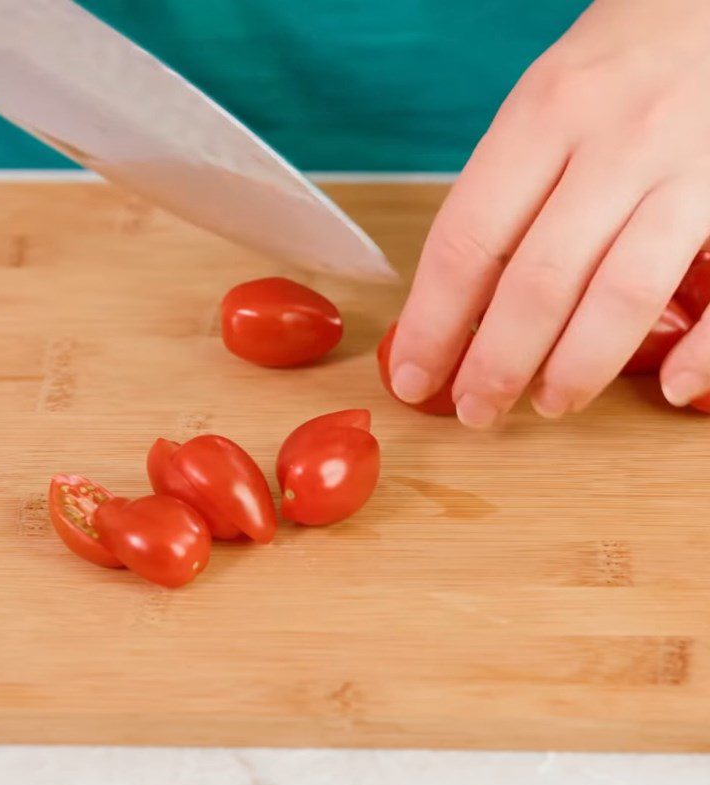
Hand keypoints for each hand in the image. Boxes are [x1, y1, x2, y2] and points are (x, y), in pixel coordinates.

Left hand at [390, 0, 709, 427]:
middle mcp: (617, 141)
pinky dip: (705, 352)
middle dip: (496, 365)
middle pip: (538, 283)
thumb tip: (455, 302)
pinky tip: (671, 390)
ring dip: (577, 369)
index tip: (414, 379)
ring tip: (547, 405)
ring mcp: (693, 168)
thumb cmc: (617, 64)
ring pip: (622, 296)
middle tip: (477, 411)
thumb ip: (505, 193)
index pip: (466, 244)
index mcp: (544, 116)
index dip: (432, 326)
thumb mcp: (542, 104)